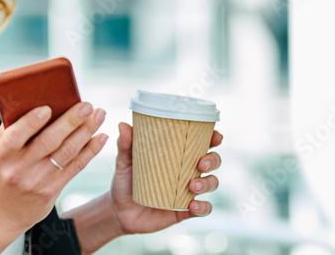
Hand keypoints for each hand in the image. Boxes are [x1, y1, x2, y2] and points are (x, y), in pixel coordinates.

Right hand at [0, 102, 109, 239]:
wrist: (4, 213)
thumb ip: (7, 130)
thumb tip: (25, 102)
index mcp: (0, 156)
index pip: (15, 136)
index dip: (31, 122)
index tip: (47, 107)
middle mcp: (18, 169)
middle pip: (48, 142)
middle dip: (70, 122)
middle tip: (86, 106)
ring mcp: (36, 182)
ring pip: (66, 154)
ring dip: (85, 133)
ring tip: (98, 115)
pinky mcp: (51, 191)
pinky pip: (74, 168)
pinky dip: (90, 151)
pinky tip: (100, 138)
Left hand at [106, 121, 222, 234]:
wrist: (120, 210)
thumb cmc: (125, 181)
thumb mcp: (124, 162)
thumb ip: (125, 144)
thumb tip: (123, 124)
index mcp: (176, 156)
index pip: (200, 143)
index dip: (213, 138)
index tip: (214, 136)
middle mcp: (186, 172)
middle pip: (212, 162)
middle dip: (213, 160)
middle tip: (201, 163)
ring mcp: (188, 191)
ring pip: (211, 183)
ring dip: (207, 183)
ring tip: (192, 186)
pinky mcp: (185, 210)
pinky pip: (204, 209)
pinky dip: (203, 207)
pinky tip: (193, 205)